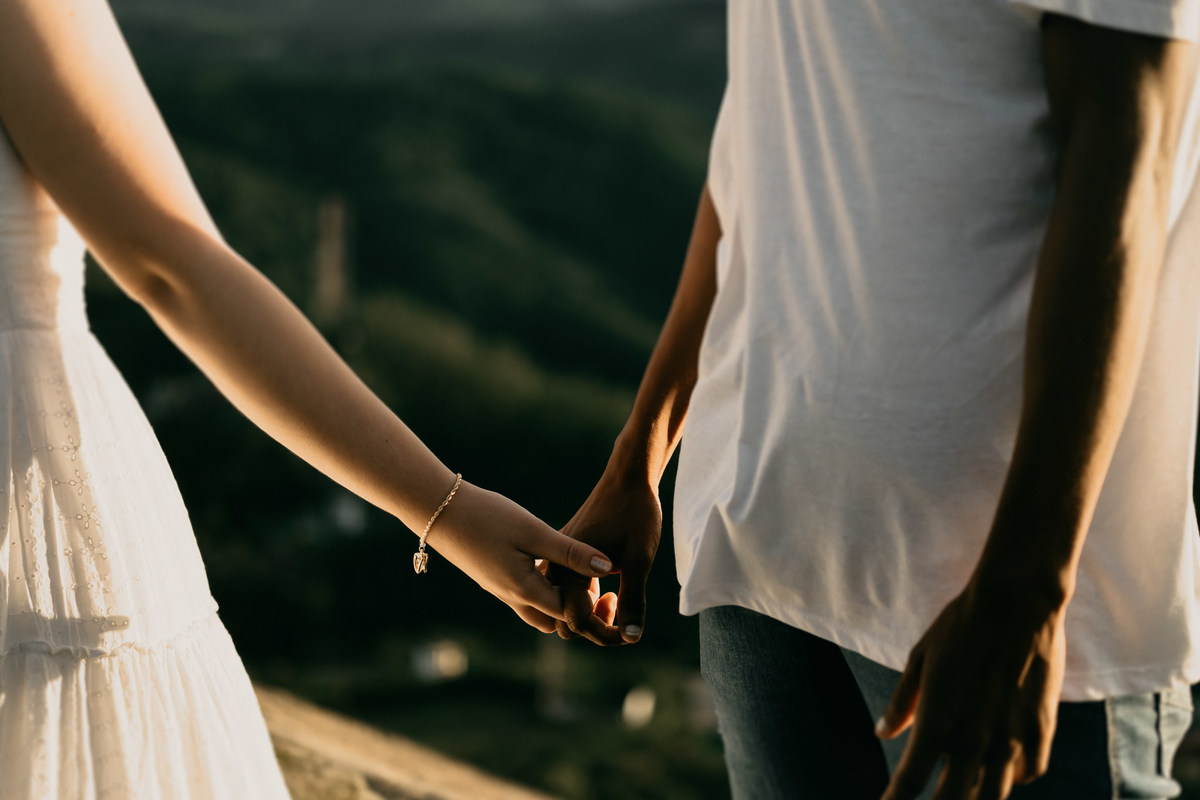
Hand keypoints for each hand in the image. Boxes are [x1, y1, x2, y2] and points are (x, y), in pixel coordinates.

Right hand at [425, 480, 613, 632]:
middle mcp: (512, 599)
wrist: (439, 510)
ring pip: (539, 612)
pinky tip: (552, 564)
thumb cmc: (488, 516)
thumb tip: (607, 566)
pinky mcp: (493, 579)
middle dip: (577, 611)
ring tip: (575, 572)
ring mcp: (500, 591)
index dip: (592, 605)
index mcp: (525, 591)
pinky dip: (544, 590)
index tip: (605, 582)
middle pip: (555, 622)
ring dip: (559, 601)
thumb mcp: (534, 531)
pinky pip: (526, 597)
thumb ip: (571, 552)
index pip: (570, 615)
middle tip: (594, 583)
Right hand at [548, 469, 662, 644]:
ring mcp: (553, 561)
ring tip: (615, 597)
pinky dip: (583, 598)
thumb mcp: (638, 561)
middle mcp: (552, 568)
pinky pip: (563, 589)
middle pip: (564, 620)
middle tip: (623, 609)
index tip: (631, 629)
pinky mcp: (560, 555)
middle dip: (594, 627)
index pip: (577, 623)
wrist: (627, 476)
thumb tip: (631, 637)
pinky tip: (605, 586)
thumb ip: (632, 600)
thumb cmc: (634, 514)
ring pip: (562, 606)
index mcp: (566, 571)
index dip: (606, 634)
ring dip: (588, 612)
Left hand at [877, 583, 1065, 799]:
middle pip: (953, 797)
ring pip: (994, 793)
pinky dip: (1014, 779)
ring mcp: (1011, 736)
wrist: (1016, 601)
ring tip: (962, 792)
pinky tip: (1004, 773)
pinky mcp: (1041, 728)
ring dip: (975, 797)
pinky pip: (1029, 772)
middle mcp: (974, 737)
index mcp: (937, 719)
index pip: (911, 778)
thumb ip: (903, 702)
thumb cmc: (960, 625)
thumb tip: (882, 731)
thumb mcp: (920, 659)